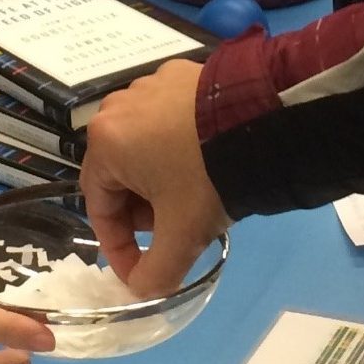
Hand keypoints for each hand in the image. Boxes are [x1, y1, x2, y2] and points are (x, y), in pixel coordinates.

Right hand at [81, 59, 227, 298]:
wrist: (263, 121)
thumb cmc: (208, 177)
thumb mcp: (182, 235)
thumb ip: (155, 273)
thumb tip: (142, 290)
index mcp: (104, 142)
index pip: (100, 207)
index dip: (119, 247)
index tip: (142, 270)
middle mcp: (116, 107)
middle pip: (120, 175)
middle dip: (142, 212)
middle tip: (172, 229)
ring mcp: (149, 85)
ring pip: (143, 147)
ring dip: (159, 180)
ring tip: (192, 196)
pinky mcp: (180, 73)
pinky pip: (167, 120)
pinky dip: (178, 146)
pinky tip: (204, 160)